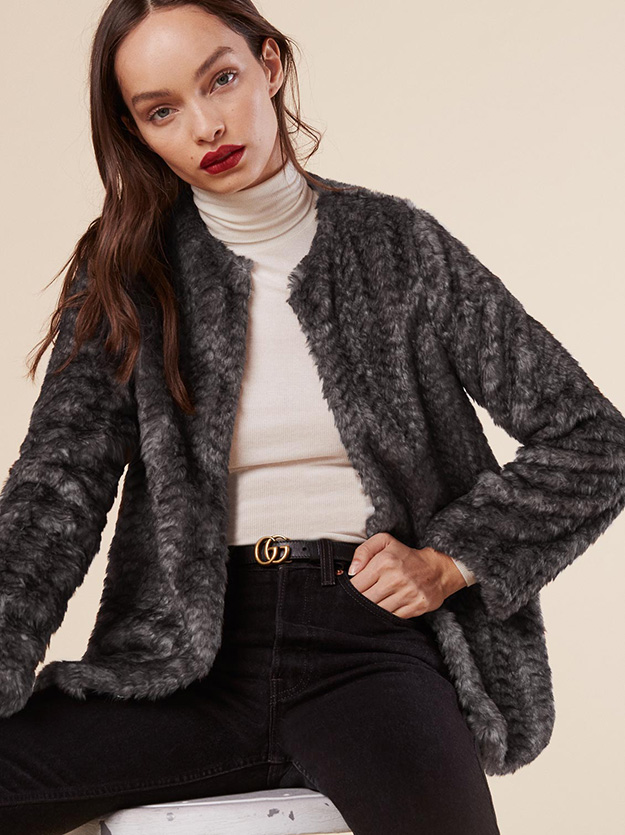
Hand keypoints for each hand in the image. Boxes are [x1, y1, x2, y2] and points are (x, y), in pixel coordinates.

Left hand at [347, 532, 466, 617]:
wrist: (437, 569)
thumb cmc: (406, 556)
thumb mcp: (384, 542)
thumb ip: (363, 551)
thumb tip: (351, 571)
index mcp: (384, 562)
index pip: (356, 585)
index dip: (351, 590)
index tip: (352, 590)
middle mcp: (395, 578)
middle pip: (365, 600)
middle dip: (360, 602)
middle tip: (361, 599)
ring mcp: (407, 594)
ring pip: (378, 611)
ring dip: (372, 610)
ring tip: (374, 603)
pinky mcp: (416, 606)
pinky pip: (393, 617)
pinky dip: (387, 616)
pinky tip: (386, 607)